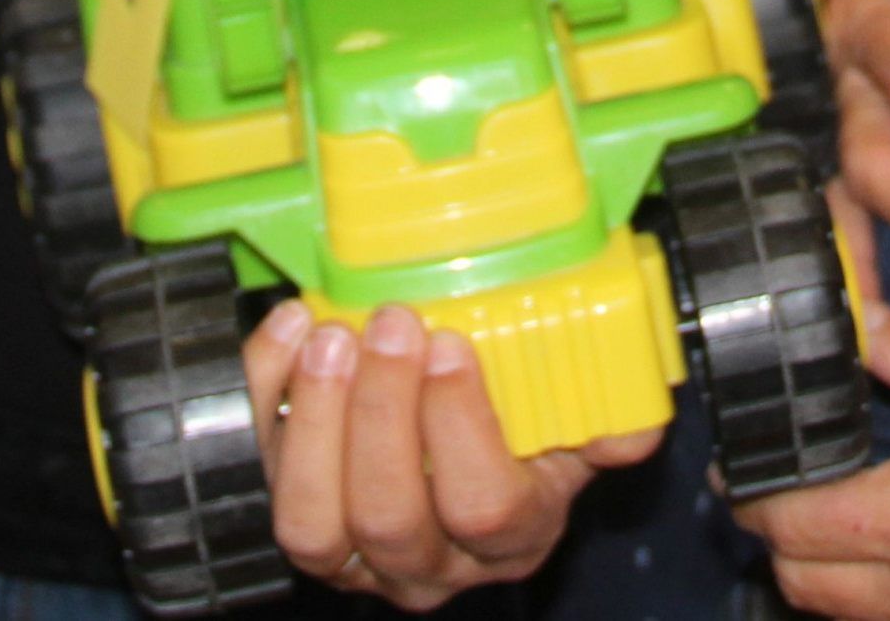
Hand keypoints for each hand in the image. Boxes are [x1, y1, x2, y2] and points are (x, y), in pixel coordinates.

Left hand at [242, 298, 660, 607]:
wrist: (453, 458)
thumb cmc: (517, 435)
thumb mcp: (573, 430)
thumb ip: (605, 420)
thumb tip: (630, 424)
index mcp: (508, 536)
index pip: (484, 507)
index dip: (461, 428)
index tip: (450, 346)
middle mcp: (426, 563)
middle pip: (391, 516)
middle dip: (383, 414)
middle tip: (391, 326)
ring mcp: (351, 554)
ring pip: (313, 522)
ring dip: (315, 420)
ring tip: (329, 339)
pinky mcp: (290, 516)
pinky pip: (258, 473)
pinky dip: (264, 397)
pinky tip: (288, 332)